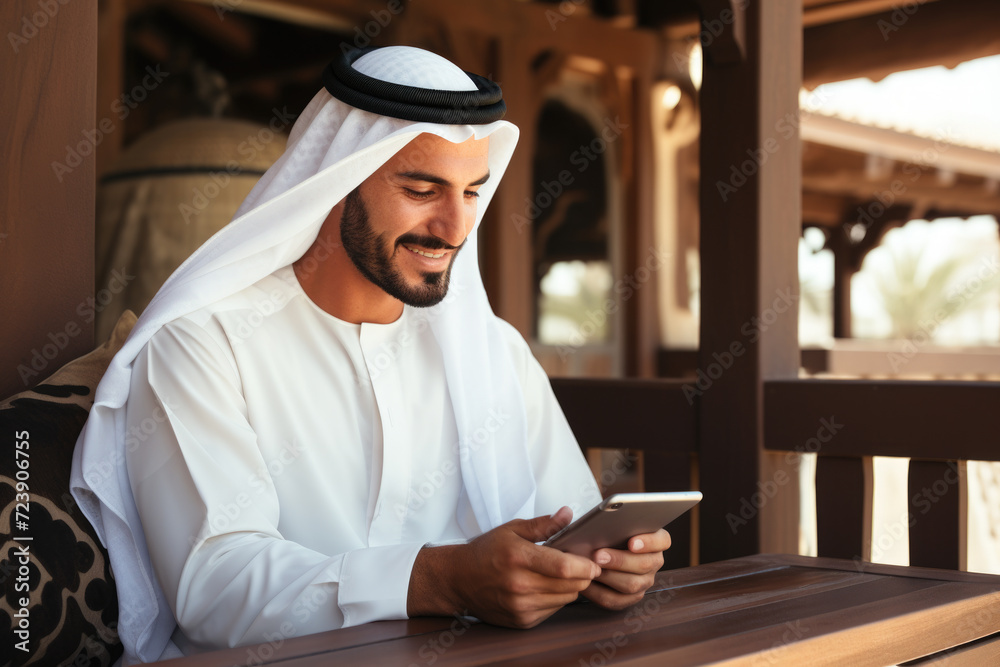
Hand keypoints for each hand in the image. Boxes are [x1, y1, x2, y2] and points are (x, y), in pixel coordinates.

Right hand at [408, 506, 600, 628]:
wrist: (459, 580)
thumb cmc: (486, 552)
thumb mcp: (512, 530)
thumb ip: (543, 524)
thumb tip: (567, 514)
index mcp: (519, 558)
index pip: (564, 568)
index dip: (585, 565)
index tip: (593, 561)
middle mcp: (520, 586)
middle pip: (570, 586)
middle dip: (582, 575)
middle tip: (579, 564)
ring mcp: (521, 606)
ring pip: (565, 599)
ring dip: (569, 587)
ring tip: (559, 574)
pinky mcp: (522, 621)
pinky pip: (553, 610)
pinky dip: (555, 598)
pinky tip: (544, 587)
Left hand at [580, 529, 670, 610]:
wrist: (599, 549)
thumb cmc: (608, 531)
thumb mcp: (615, 524)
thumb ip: (615, 523)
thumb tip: (602, 526)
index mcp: (657, 540)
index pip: (662, 540)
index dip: (649, 542)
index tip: (631, 543)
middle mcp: (654, 561)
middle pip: (644, 564)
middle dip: (619, 560)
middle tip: (599, 555)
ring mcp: (645, 581)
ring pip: (632, 584)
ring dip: (609, 576)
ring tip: (592, 568)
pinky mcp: (630, 597)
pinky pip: (616, 600)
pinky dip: (598, 592)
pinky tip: (586, 582)